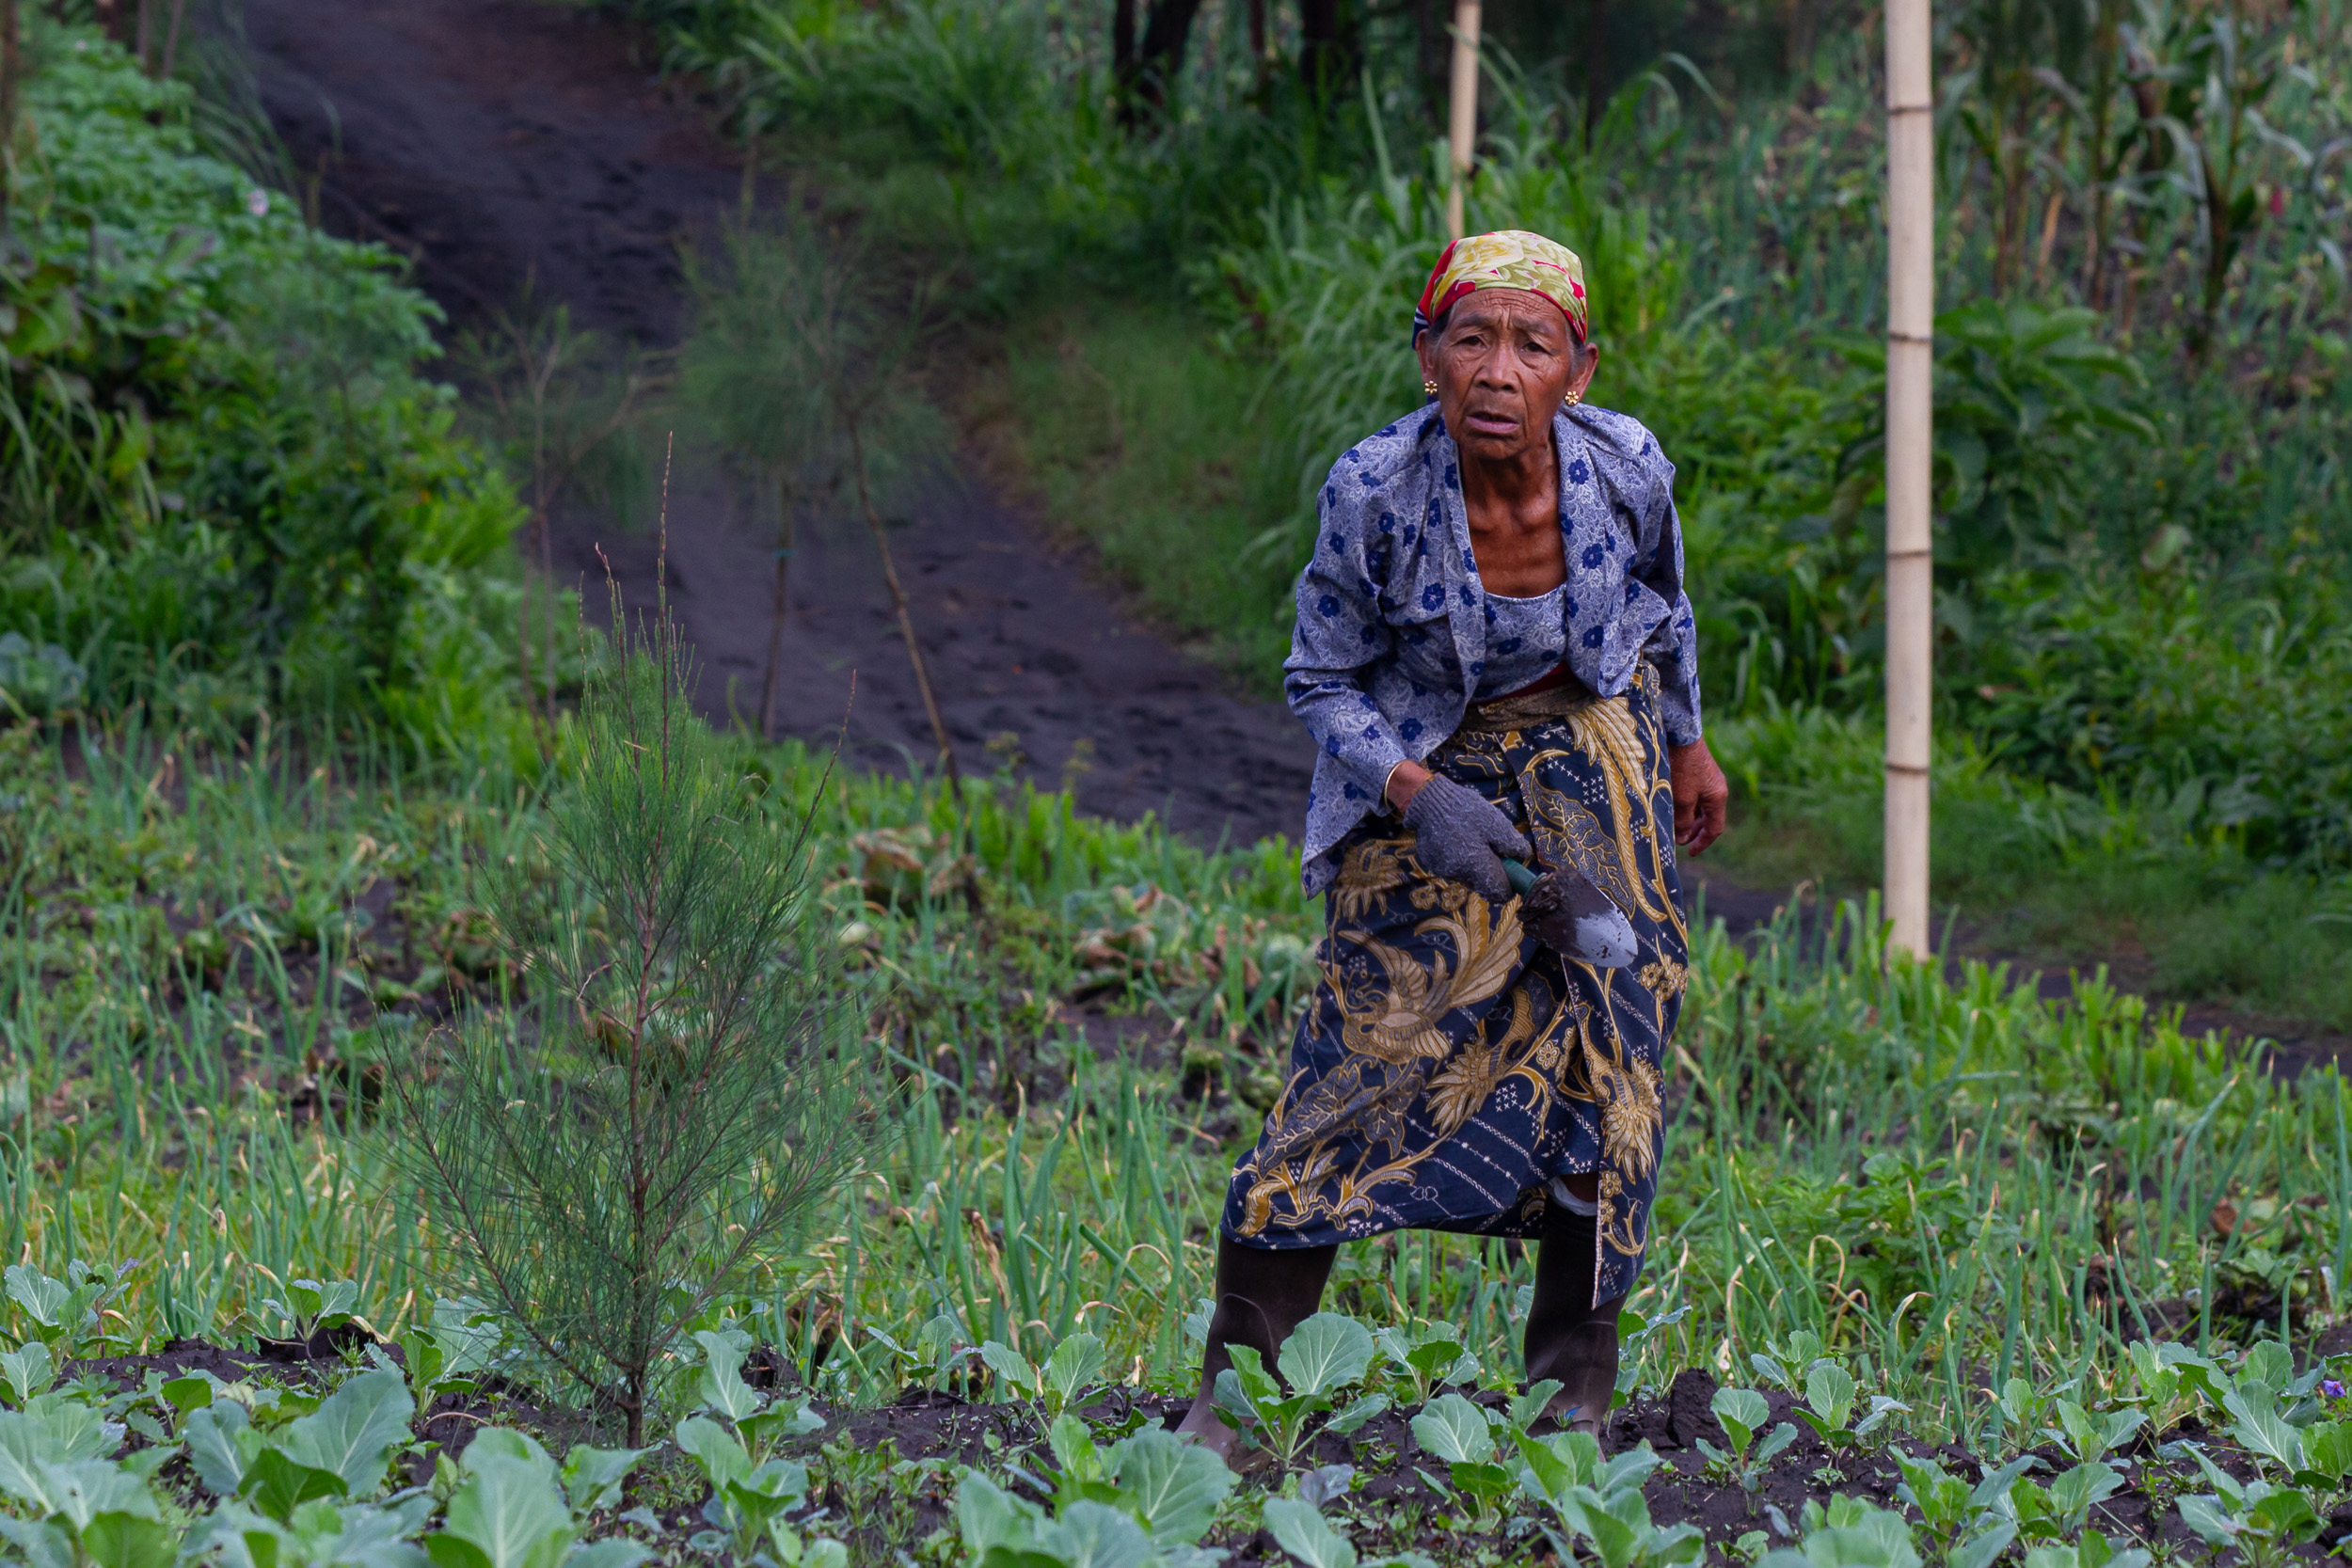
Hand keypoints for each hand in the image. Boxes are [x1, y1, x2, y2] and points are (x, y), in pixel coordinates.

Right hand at [1401, 775, 1533, 902]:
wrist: (1428, 800)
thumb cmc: (1466, 809)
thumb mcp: (1496, 822)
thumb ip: (1513, 844)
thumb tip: (1522, 859)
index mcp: (1475, 866)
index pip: (1498, 893)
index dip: (1508, 886)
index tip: (1510, 871)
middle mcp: (1457, 874)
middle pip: (1481, 884)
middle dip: (1489, 870)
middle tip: (1490, 847)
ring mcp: (1441, 870)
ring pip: (1466, 875)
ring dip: (1472, 863)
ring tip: (1470, 837)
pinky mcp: (1431, 863)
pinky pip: (1451, 867)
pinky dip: (1457, 857)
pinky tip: (1454, 838)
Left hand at [1668, 739, 1727, 854]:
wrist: (1679, 733)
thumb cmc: (1682, 767)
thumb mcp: (1682, 798)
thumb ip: (1683, 820)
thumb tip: (1684, 838)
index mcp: (1718, 797)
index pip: (1715, 828)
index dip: (1702, 842)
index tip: (1690, 853)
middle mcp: (1716, 788)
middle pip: (1708, 818)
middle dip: (1695, 832)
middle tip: (1679, 841)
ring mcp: (1707, 779)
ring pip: (1700, 807)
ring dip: (1688, 819)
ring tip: (1673, 826)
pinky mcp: (1696, 771)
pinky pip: (1694, 795)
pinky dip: (1685, 805)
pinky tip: (1671, 807)